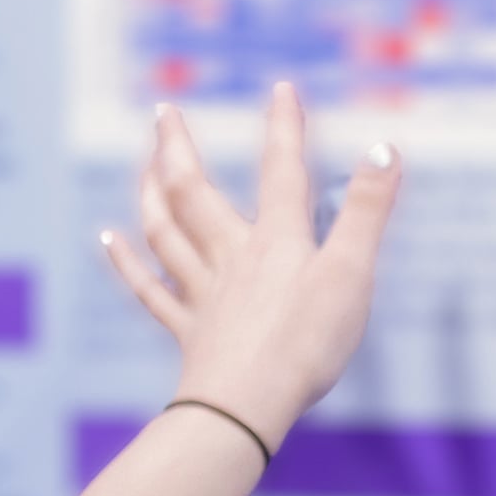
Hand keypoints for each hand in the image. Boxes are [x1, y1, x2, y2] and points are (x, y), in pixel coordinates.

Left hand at [102, 84, 400, 450]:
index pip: (281, 171)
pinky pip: (151, 289)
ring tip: (142, 162)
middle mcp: (231, 257)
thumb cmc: (304, 344)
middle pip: (194, 191)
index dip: (283, 128)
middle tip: (162, 112)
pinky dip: (127, 260)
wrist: (245, 406)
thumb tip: (385, 147)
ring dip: (150, 192)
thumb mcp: (352, 273)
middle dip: (178, 147)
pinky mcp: (189, 332)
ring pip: (165, 231)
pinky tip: (109, 237)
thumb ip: (368, 210)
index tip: (281, 89)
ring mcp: (203, 293)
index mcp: (276, 242)